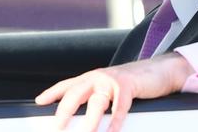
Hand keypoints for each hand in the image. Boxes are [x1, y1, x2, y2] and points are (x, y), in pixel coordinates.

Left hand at [35, 53, 193, 131]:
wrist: (157, 71)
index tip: (39, 102)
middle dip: (64, 112)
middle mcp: (99, 77)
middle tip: (56, 127)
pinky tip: (112, 131)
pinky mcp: (129, 85)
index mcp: (91, 78)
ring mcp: (113, 80)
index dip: (52, 93)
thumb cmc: (131, 83)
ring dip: (89, 121)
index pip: (67, 85)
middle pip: (76, 94)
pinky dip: (115, 121)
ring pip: (97, 102)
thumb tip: (81, 116)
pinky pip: (120, 106)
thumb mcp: (108, 89)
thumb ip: (94, 98)